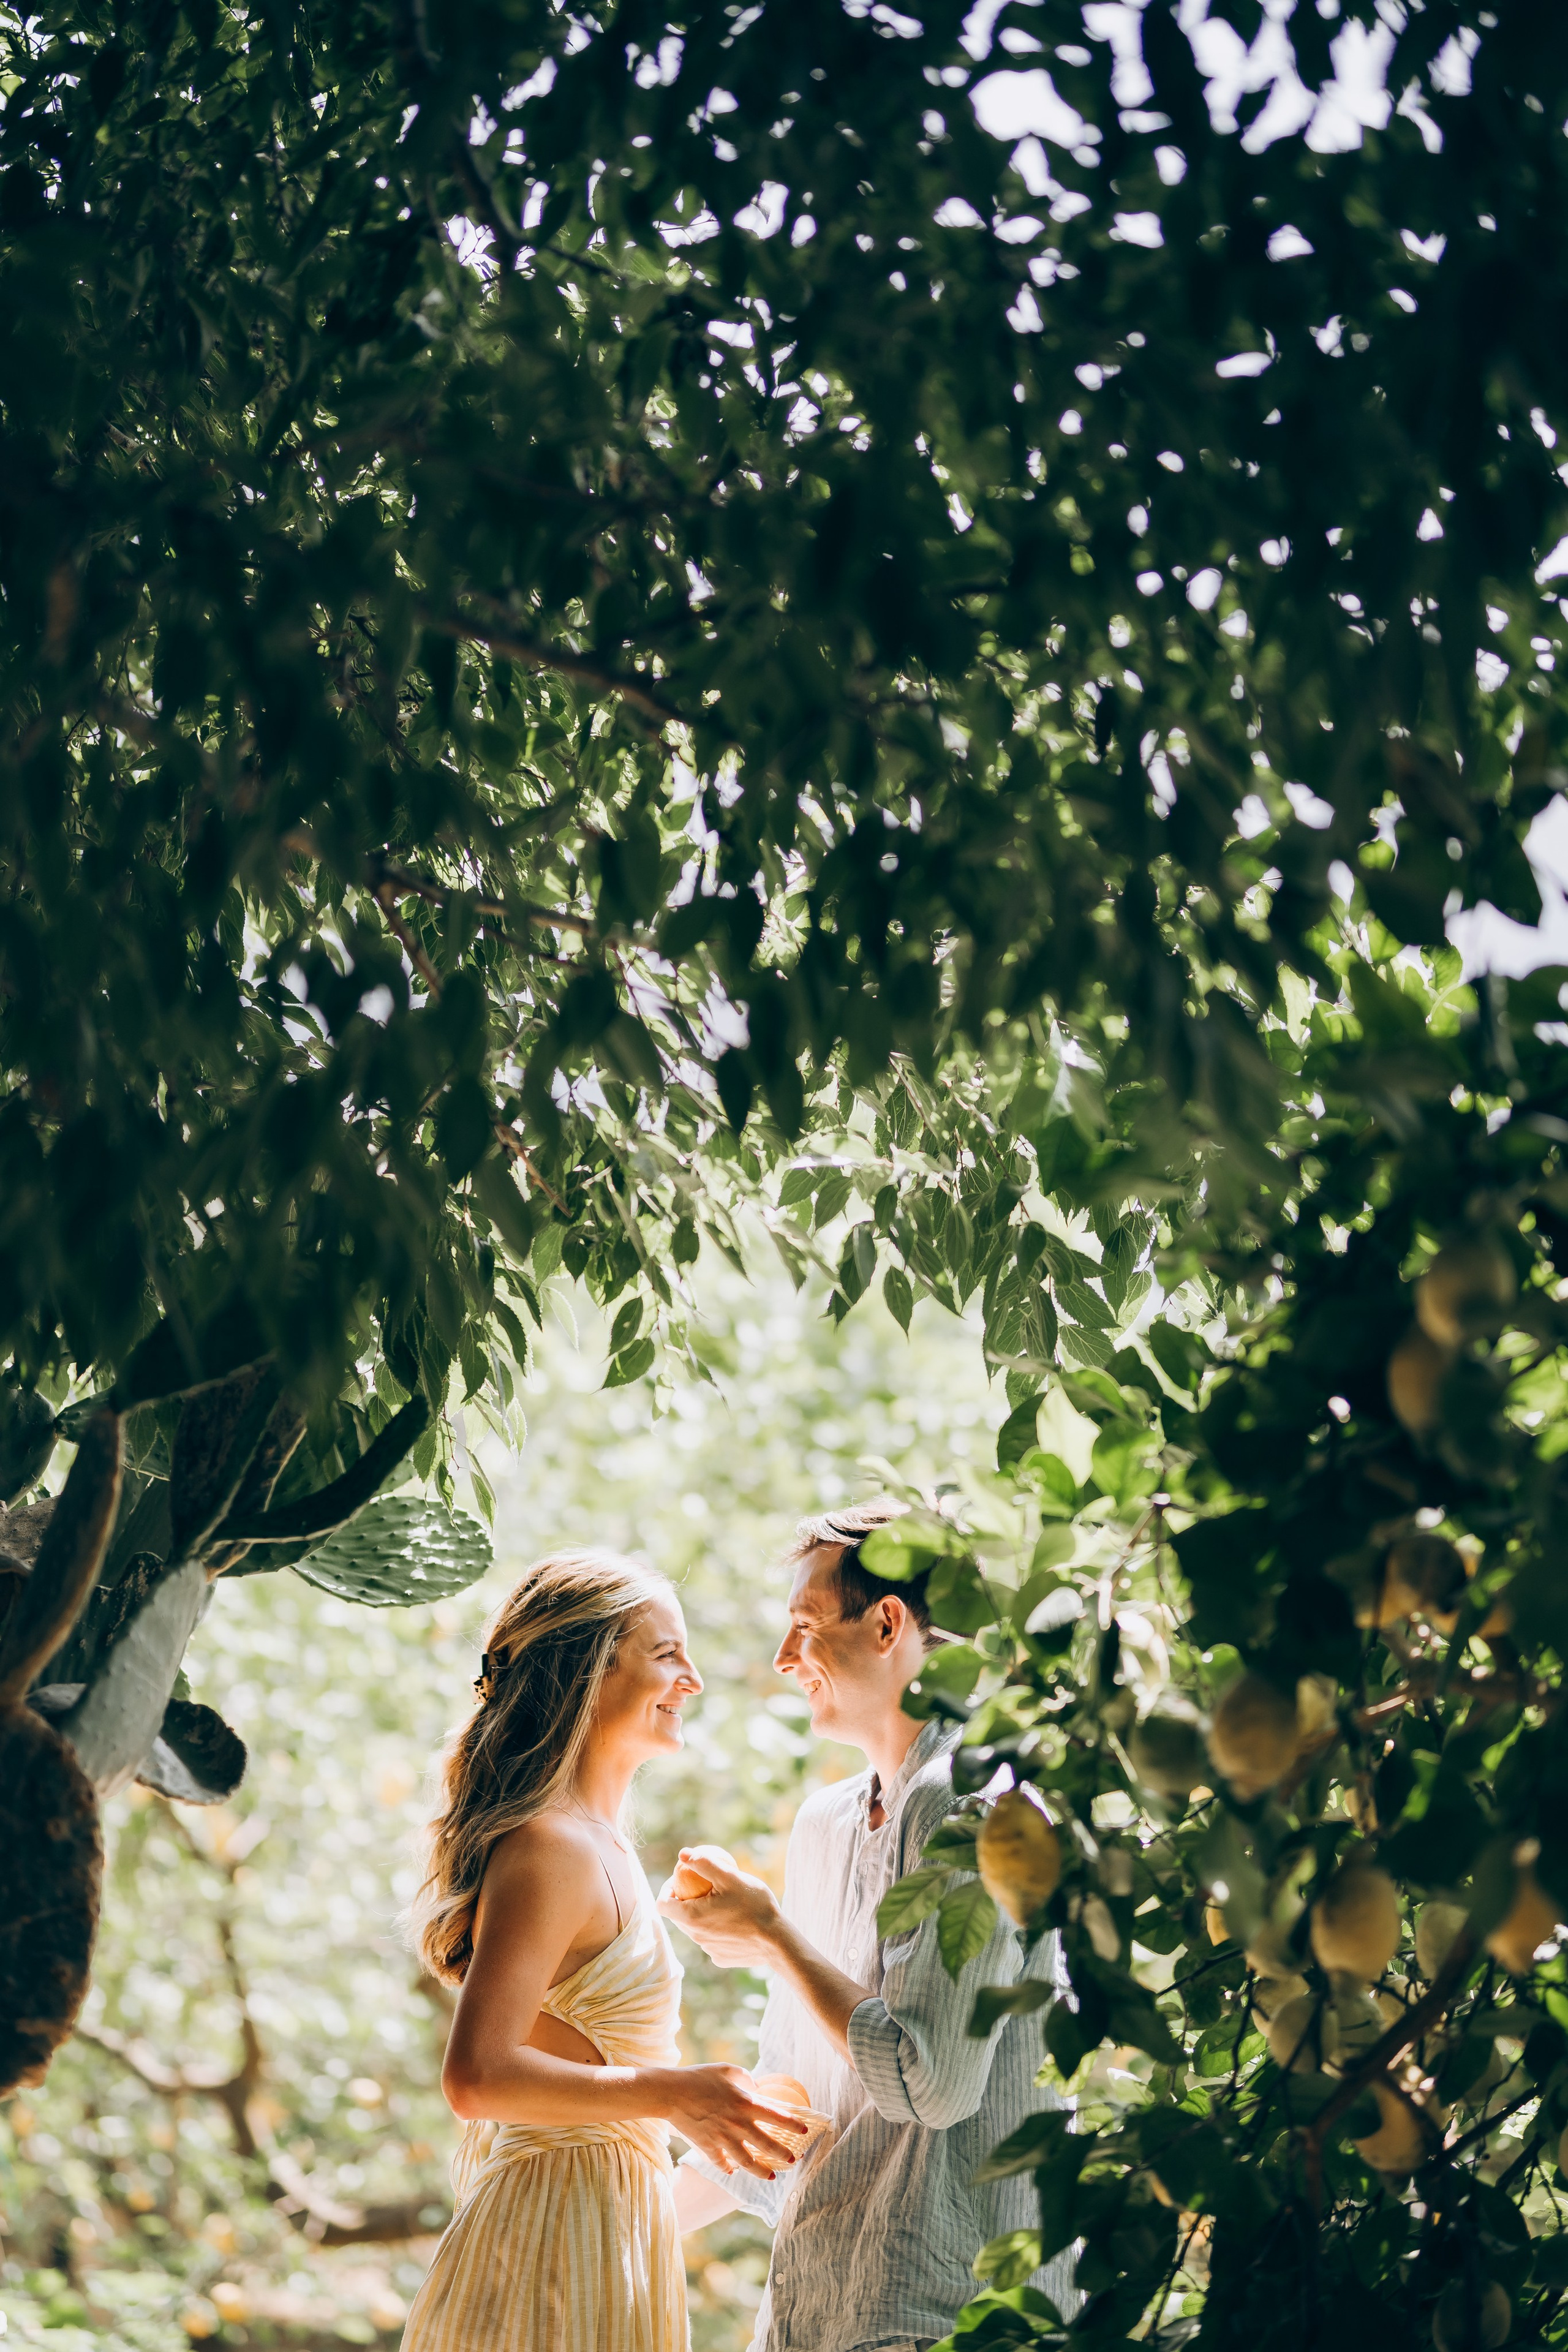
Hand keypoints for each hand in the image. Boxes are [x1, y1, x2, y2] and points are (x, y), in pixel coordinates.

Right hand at [655, 2062, 805, 2181]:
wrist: (672, 2092)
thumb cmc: (701, 2077)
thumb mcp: (728, 2071)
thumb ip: (746, 2079)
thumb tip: (756, 2089)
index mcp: (745, 2103)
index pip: (777, 2116)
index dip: (793, 2124)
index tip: (805, 2131)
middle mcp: (738, 2124)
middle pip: (767, 2144)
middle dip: (784, 2154)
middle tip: (795, 2160)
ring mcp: (723, 2138)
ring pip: (747, 2162)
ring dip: (762, 2171)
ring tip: (772, 2177)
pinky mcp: (708, 2147)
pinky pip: (721, 2163)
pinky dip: (728, 2168)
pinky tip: (733, 2171)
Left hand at [657, 1849, 782, 1968]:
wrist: (777, 1941)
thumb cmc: (754, 1905)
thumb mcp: (729, 1877)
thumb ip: (703, 1863)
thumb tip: (682, 1854)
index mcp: (691, 1917)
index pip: (662, 1904)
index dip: (666, 1889)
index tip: (680, 1879)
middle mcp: (695, 1937)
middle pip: (679, 1915)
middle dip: (686, 1899)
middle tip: (705, 1886)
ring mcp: (708, 1950)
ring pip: (696, 1928)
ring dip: (703, 1913)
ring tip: (724, 1901)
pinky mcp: (721, 1958)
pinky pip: (713, 1940)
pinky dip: (718, 1928)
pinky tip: (736, 1919)